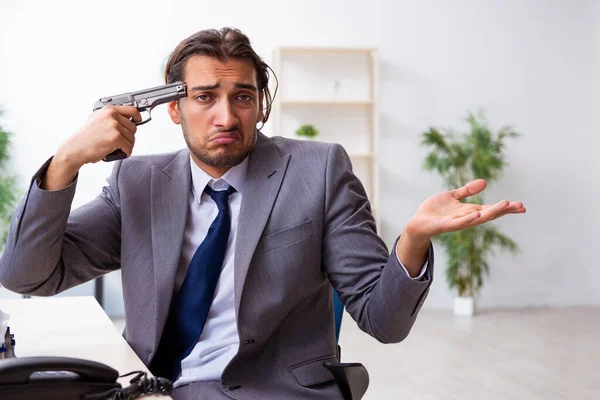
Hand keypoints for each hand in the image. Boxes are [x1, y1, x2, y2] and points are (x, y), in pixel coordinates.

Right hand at [56, 105, 141, 168]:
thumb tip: (128, 119)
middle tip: (120, 142)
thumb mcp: (97, 120)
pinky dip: (126, 152)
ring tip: (117, 148)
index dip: (138, 116)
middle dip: (128, 136)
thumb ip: (111, 118)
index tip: (139, 120)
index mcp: (108, 110)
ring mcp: (114, 126)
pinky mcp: (116, 138)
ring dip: (127, 145)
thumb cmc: (85, 137)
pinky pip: (129, 147)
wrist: (75, 148)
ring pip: (132, 138)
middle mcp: (112, 115)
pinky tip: (119, 153)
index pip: (132, 110)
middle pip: (133, 127)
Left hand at [405, 179, 525, 240]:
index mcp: (470, 211)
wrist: (418, 222)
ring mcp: (458, 222)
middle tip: (520, 206)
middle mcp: (467, 218)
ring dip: (491, 212)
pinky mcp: (446, 225)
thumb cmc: (435, 211)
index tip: (522, 206)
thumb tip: (484, 182)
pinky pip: (459, 223)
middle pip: (489, 214)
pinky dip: (468, 219)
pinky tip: (477, 214)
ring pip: (477, 218)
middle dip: (505, 210)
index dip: (506, 208)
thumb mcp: (452, 196)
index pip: (491, 209)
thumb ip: (467, 191)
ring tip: (505, 205)